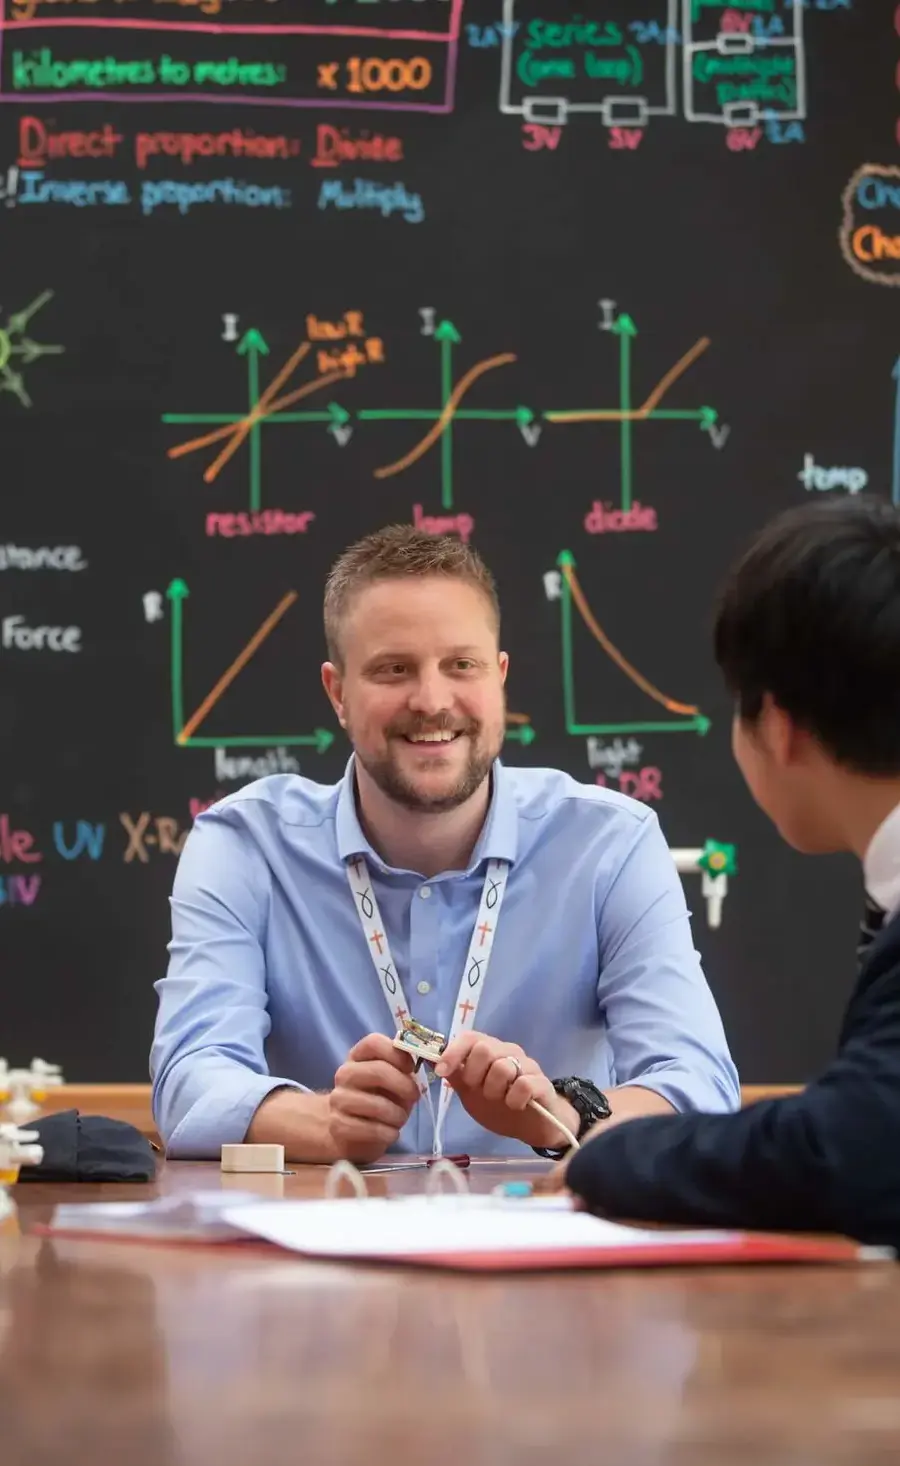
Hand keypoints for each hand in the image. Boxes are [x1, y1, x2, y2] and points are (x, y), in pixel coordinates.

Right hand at [327, 1032, 420, 1163]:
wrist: (352, 1131)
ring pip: (375, 1104)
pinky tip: (391, 1133)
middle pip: (377, 1070)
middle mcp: (345, 1074)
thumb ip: (405, 1070)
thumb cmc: (380, 1099)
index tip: (411, 1067)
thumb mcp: (394, 1081)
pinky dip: (387, 1133)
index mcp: (358, 1056)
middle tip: (415, 1096)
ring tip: (401, 1119)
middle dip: (403, 1085)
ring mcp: (338, 1099)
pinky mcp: (338, 1125)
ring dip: (397, 1114)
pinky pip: (369, 1129)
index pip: (373, 1042)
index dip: (397, 1053)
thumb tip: (426, 1063)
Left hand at [434, 1031, 578, 1150]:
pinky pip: (524, 1085)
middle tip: (478, 1091)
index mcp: (491, 1051)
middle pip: (484, 1048)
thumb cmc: (500, 1107)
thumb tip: (431, 1059)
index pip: (470, 1037)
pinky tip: (515, 1106)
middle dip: (474, 1074)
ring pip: (503, 1067)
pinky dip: (514, 1099)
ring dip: (494, 1090)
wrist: (533, 1126)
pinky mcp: (542, 1083)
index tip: (441, 1071)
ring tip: (499, 1100)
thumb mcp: (471, 1094)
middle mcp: (509, 1052)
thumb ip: (456, 1077)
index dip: (453, 1052)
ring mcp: (528, 1066)